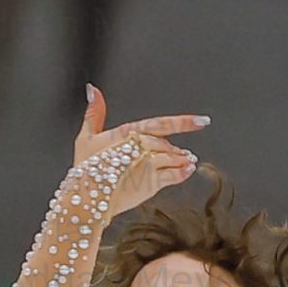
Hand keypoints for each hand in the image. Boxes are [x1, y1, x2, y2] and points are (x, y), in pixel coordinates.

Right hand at [75, 84, 206, 218]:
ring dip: (182, 159)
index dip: (185, 122)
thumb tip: (93, 90)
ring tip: (188, 161)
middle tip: (185, 153)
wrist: (87, 196)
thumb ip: (94, 112)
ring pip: (173, 158)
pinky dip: (183, 172)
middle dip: (175, 149)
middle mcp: (143, 146)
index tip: (203, 121)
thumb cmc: (85, 168)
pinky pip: (175, 174)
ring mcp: (150, 164)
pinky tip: (188, 169)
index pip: (163, 124)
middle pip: (167, 144)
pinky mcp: (152, 182)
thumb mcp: (86, 136)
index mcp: (129, 132)